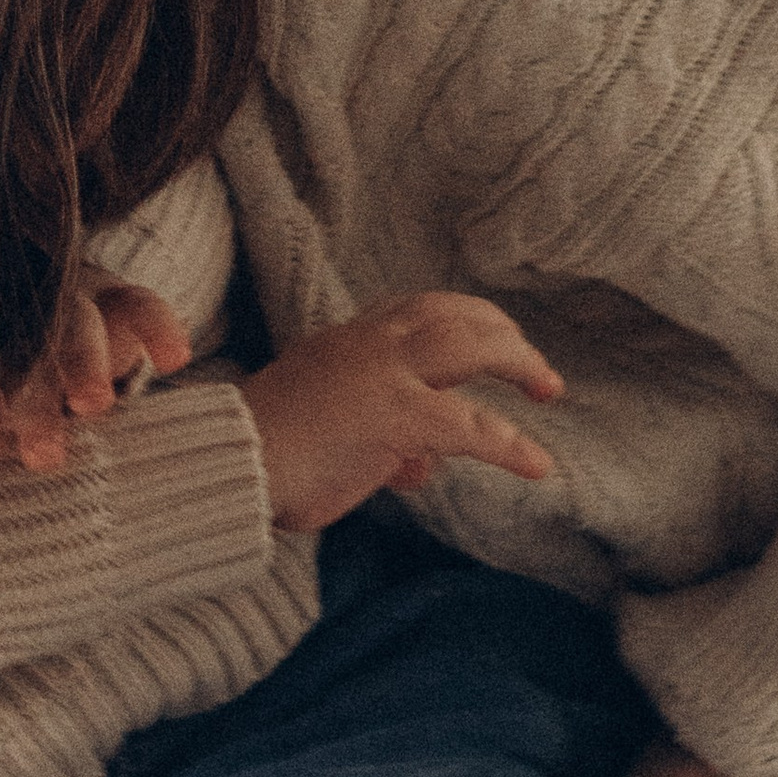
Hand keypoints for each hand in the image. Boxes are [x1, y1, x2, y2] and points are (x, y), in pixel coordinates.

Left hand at [0, 283, 193, 485]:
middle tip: (43, 450)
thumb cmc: (3, 376)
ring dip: (83, 363)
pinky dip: (159, 328)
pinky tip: (175, 358)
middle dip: (30, 397)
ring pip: (76, 323)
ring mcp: (69, 299)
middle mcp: (16, 310)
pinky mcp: (120, 297)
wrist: (45, 315)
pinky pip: (143, 305)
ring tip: (95, 407)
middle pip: (20, 345)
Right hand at [239, 293, 562, 533]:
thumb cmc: (265, 458)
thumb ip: (378, 440)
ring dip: (520, 362)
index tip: (491, 339)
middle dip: (504, 336)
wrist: (228, 467)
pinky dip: (511, 444)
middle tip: (535, 370)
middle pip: (456, 316)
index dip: (464, 321)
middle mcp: (369, 343)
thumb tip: (420, 466)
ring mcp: (384, 375)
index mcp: (347, 339)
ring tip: (549, 387)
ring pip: (472, 346)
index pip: (419, 310)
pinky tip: (539, 464)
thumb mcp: (328, 433)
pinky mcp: (395, 417)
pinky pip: (470, 425)